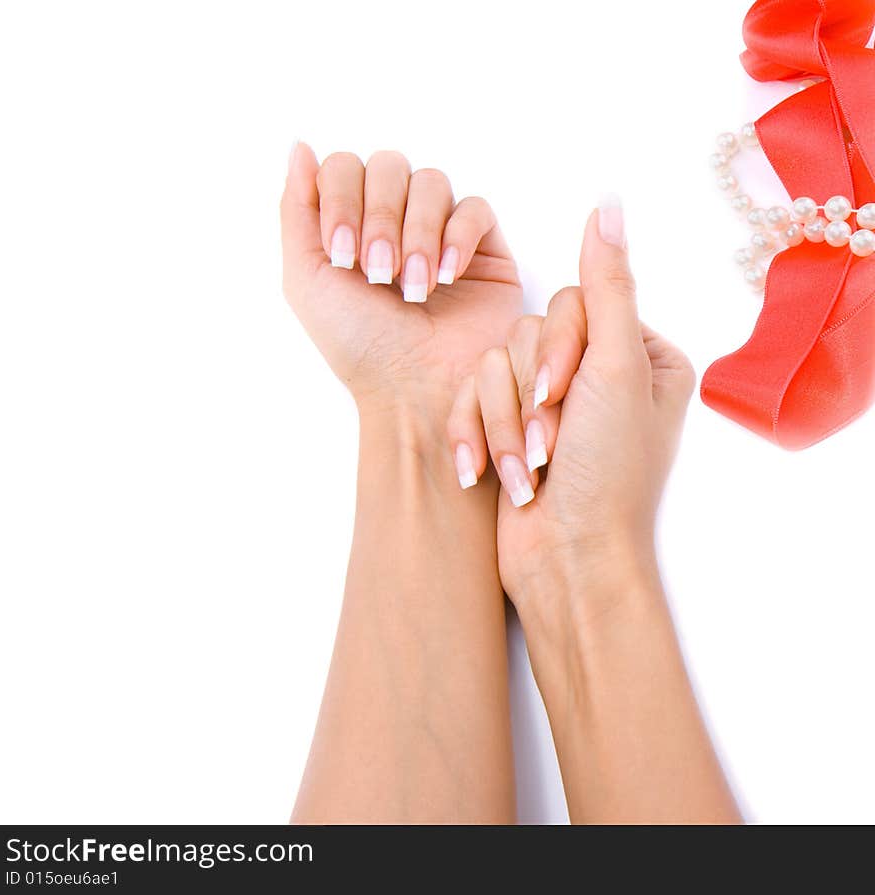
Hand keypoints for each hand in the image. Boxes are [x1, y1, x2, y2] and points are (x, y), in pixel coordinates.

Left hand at [280, 144, 521, 416]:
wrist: (416, 388)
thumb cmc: (359, 345)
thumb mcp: (306, 279)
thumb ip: (296, 210)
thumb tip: (300, 146)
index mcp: (351, 223)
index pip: (344, 167)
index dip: (340, 200)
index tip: (341, 257)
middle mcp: (395, 221)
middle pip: (389, 165)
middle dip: (379, 217)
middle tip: (377, 273)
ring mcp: (440, 231)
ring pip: (432, 182)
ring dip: (418, 233)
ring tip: (415, 287)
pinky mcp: (484, 248)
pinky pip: (475, 208)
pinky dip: (457, 237)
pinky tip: (448, 276)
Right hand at [447, 199, 695, 617]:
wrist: (567, 563)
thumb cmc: (606, 476)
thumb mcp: (615, 371)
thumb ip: (609, 286)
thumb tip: (607, 205)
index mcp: (640, 354)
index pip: (576, 303)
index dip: (557, 348)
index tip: (562, 397)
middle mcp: (597, 373)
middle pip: (529, 332)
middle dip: (528, 397)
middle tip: (550, 447)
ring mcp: (552, 403)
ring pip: (494, 366)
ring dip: (504, 425)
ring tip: (527, 474)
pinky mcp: (512, 428)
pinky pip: (472, 399)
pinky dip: (476, 436)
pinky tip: (484, 473)